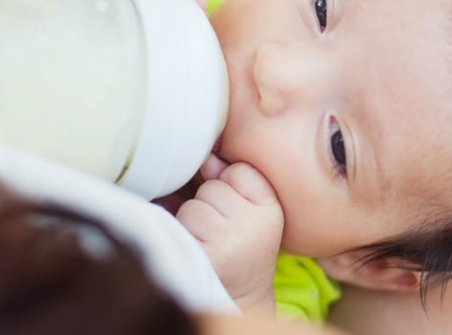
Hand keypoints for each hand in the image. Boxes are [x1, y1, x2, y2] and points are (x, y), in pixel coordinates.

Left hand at [176, 158, 283, 313]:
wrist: (242, 293)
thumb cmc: (245, 245)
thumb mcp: (252, 210)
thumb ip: (233, 178)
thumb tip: (207, 156)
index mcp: (271, 209)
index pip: (239, 171)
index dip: (232, 187)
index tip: (239, 211)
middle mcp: (253, 225)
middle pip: (212, 188)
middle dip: (211, 205)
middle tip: (223, 230)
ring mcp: (228, 241)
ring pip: (193, 207)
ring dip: (194, 222)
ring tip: (210, 240)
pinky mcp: (204, 256)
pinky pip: (181, 225)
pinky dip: (184, 235)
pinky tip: (200, 249)